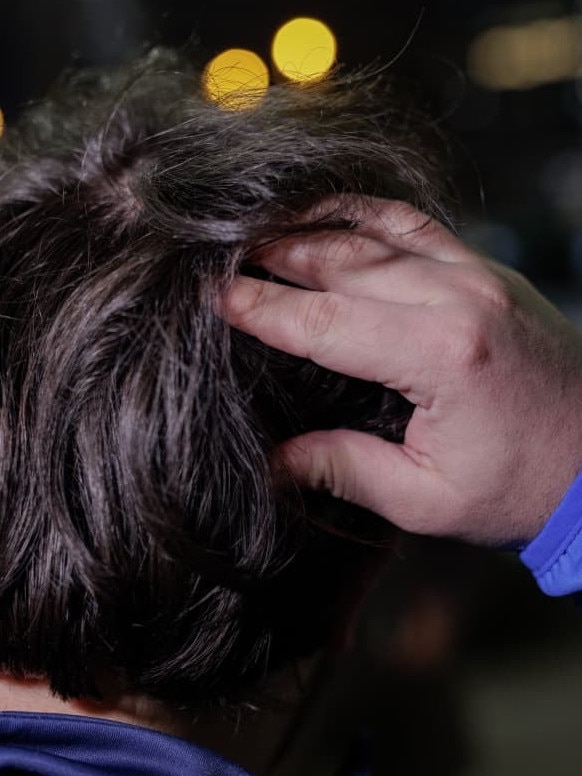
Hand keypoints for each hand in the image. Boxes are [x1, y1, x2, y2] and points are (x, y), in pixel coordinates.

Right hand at [225, 197, 581, 545]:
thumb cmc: (522, 489)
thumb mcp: (427, 500)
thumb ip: (346, 470)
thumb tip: (275, 461)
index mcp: (441, 355)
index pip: (324, 321)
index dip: (261, 308)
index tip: (213, 297)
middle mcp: (459, 297)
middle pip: (341, 262)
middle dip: (273, 256)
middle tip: (220, 255)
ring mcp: (478, 274)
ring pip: (375, 232)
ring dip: (312, 227)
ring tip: (260, 228)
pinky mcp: (488, 271)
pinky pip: (416, 225)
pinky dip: (366, 215)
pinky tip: (333, 216)